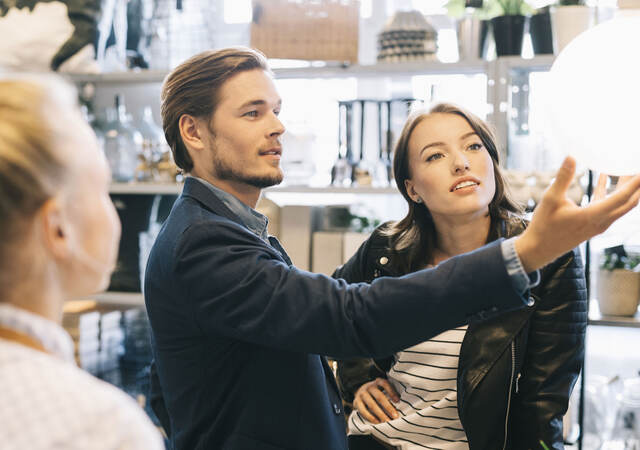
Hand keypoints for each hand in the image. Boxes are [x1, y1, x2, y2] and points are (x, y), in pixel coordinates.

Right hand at [352, 378, 399, 423]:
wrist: (360, 392)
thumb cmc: (376, 393)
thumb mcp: (382, 389)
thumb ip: (389, 393)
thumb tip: (402, 404)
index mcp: (377, 382)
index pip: (385, 384)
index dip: (391, 392)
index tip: (398, 401)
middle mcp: (369, 387)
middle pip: (379, 397)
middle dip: (388, 407)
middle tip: (395, 416)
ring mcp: (362, 394)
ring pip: (372, 405)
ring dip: (380, 414)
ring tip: (387, 421)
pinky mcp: (356, 402)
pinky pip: (363, 410)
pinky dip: (370, 417)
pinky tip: (377, 422)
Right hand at [516, 156, 639, 271]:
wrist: (539, 249)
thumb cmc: (544, 226)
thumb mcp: (550, 200)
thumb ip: (562, 178)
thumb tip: (571, 157)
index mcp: (592, 216)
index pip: (621, 197)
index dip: (635, 183)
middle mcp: (601, 222)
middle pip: (629, 202)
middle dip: (637, 186)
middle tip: (637, 168)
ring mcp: (599, 224)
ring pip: (621, 205)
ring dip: (627, 188)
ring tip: (628, 169)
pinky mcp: (594, 224)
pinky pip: (609, 206)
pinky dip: (611, 192)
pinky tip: (604, 177)